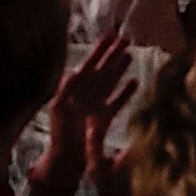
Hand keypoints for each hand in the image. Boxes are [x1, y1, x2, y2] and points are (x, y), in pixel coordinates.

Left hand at [25, 34, 134, 195]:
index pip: (89, 65)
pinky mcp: (105, 120)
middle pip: (103, 70)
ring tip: (130, 54)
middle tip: (126, 38)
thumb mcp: (59, 110)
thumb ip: (66, 90)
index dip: (99, 50)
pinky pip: (118, 102)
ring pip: (111, 82)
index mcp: (76, 90)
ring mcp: (97, 106)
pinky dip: (126, 93)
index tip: (110, 35)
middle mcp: (87, 95)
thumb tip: (75, 70)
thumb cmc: (60, 135)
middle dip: (113, 54)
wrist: (66, 160)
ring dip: (120, 69)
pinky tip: (135, 82)